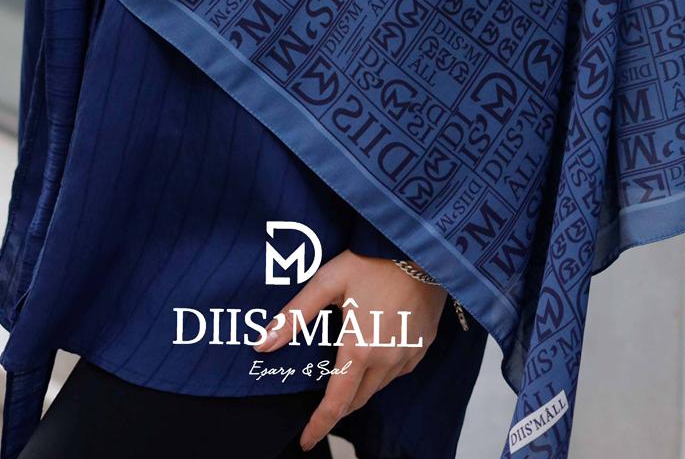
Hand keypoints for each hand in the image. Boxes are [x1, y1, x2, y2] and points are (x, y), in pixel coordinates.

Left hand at [253, 250, 445, 450]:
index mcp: (359, 349)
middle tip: (322, 401)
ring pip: (378, 386)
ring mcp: (408, 356)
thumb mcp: (327, 282)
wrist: (419, 246)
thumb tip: (261, 344)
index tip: (306, 440)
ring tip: (347, 368)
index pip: (336, 403)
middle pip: (357, 399)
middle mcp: (386, 360)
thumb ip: (294, 316)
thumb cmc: (372, 260)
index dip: (319, 425)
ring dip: (360, 386)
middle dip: (338, 405)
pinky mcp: (423, 347)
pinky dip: (383, 371)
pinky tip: (375, 350)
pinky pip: (398, 371)